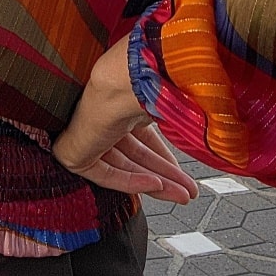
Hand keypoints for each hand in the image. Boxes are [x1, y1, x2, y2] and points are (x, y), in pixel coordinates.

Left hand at [52, 37, 198, 204]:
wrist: (121, 79)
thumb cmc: (142, 79)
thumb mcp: (163, 104)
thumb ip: (173, 119)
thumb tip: (200, 128)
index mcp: (119, 102)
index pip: (143, 139)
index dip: (164, 159)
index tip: (183, 173)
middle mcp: (102, 118)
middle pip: (137, 156)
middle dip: (165, 176)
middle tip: (188, 191)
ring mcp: (88, 135)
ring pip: (126, 167)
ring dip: (156, 183)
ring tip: (183, 196)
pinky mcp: (75, 153)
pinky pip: (106, 175)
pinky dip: (132, 182)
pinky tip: (157, 185)